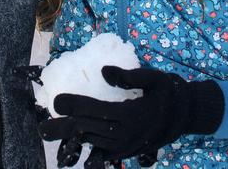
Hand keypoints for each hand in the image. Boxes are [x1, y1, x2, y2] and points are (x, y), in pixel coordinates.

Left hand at [39, 66, 223, 162]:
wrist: (186, 116)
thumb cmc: (168, 93)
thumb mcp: (154, 78)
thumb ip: (129, 76)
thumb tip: (104, 71)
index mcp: (131, 114)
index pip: (96, 110)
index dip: (75, 106)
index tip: (57, 102)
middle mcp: (126, 134)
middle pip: (89, 131)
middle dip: (64, 129)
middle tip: (42, 129)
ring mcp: (126, 147)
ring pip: (93, 144)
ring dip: (71, 141)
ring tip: (50, 136)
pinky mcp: (127, 152)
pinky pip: (104, 155)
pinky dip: (88, 153)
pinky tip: (73, 152)